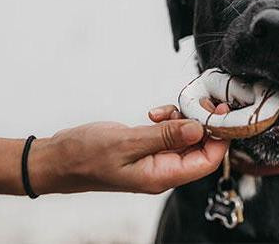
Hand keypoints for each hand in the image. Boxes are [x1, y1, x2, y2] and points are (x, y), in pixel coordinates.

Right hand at [29, 103, 229, 193]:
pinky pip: (169, 134)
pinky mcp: (147, 149)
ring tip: (167, 109)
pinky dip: (168, 120)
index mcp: (161, 176)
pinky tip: (154, 113)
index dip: (219, 138)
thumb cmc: (85, 156)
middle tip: (198, 102)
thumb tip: (199, 129)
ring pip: (185, 138)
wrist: (58, 159)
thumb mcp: (127, 142)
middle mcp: (163, 171)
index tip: (220, 113)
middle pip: (200, 149)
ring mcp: (155, 160)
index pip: (207, 161)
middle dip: (203, 124)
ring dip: (183, 119)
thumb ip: (165, 136)